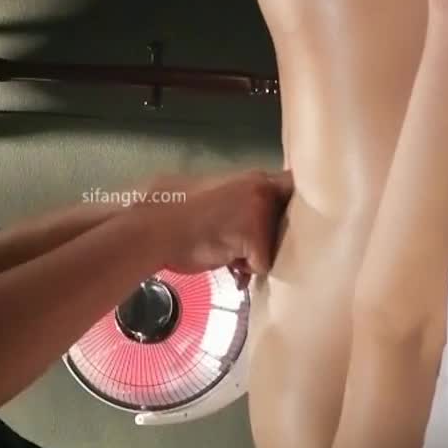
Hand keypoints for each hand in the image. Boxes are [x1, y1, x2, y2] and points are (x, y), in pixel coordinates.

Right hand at [150, 169, 292, 278]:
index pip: (293, 189)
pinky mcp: (256, 238)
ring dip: (254, 254)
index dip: (290, 210)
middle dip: (272, 238)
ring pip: (275, 247)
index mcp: (256, 177)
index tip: (286, 221)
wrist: (153, 228)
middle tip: (239, 241)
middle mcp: (265, 188)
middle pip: (290, 223)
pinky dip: (244, 270)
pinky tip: (223, 259)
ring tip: (225, 248)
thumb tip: (262, 218)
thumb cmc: (178, 215)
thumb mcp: (219, 196)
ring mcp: (262, 212)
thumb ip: (245, 201)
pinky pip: (261, 266)